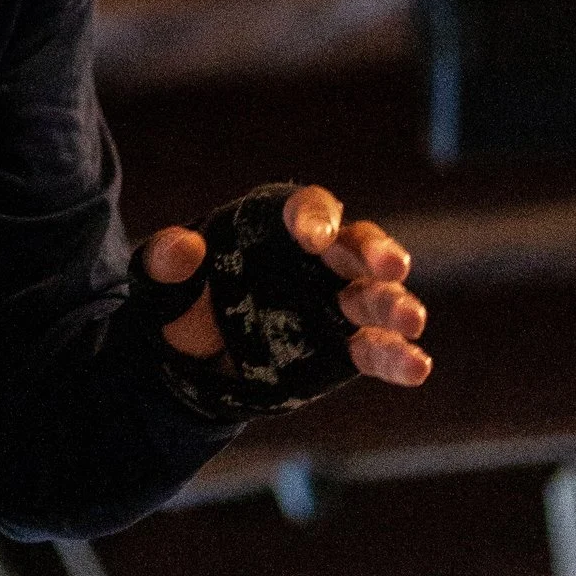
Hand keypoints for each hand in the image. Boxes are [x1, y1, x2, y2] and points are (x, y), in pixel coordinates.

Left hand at [143, 188, 429, 388]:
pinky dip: (397, 358)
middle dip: (375, 251)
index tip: (312, 236)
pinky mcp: (343, 349)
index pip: (305, 208)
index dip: (313, 216)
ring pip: (373, 296)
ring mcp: (334, 304)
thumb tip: (182, 247)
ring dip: (395, 305)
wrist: (190, 361)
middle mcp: (316, 259)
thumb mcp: (157, 282)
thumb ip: (164, 262)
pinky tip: (417, 368)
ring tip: (411, 319)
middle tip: (391, 265)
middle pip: (355, 244)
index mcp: (275, 227)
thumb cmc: (178, 303)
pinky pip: (375, 350)